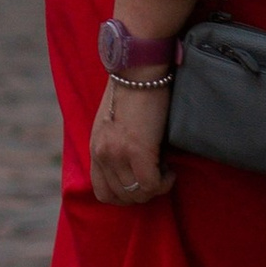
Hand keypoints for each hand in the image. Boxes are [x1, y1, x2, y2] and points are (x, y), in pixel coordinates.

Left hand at [88, 77, 175, 206]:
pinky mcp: (137, 151)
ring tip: (165, 172)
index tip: (140, 185)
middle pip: (120, 197)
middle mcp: (102, 154)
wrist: (139, 69)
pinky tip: (170, 171)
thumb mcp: (113, 121)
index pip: (102, 192)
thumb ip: (116, 144)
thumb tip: (133, 165)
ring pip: (137, 194)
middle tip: (157, 179)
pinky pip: (151, 184)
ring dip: (155, 188)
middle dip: (142, 195)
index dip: (124, 196)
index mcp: (95, 147)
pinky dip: (164, 183)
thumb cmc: (133, 90)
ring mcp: (118, 154)